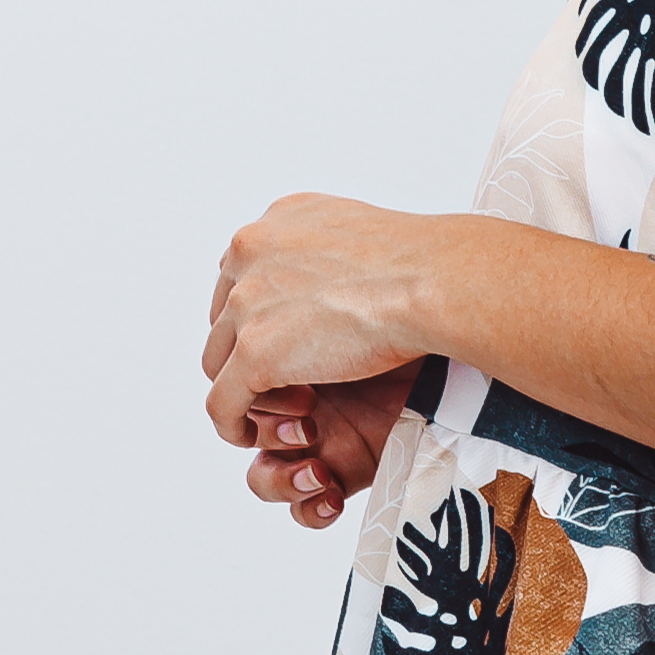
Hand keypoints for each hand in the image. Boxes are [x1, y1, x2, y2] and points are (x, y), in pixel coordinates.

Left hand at [205, 195, 436, 509]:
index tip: (292, 338)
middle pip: (224, 317)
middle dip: (250, 349)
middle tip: (293, 377)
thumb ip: (330, 251)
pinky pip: (223, 403)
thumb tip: (340, 272)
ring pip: (219, 360)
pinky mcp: (255, 354)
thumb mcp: (363, 235)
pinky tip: (253, 433)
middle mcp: (249, 252)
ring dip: (249, 387)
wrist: (435, 281)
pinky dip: (234, 423)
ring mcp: (247, 304)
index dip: (263, 314)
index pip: (242, 274)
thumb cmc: (424, 264)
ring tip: (295, 405)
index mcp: (275, 221)